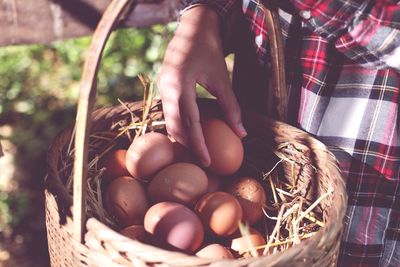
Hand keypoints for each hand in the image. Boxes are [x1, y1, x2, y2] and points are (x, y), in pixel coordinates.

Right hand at [157, 6, 246, 166]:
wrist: (193, 28)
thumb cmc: (210, 51)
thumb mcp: (222, 79)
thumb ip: (231, 107)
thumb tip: (242, 134)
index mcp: (180, 84)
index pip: (189, 122)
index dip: (198, 144)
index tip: (207, 162)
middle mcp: (166, 87)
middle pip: (174, 125)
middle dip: (187, 145)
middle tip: (200, 161)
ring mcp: (161, 86)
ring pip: (169, 120)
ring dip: (181, 136)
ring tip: (195, 151)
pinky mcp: (162, 86)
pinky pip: (168, 111)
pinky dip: (177, 124)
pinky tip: (188, 133)